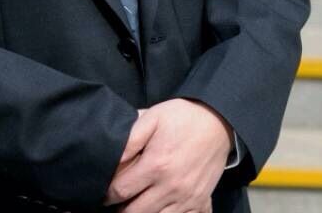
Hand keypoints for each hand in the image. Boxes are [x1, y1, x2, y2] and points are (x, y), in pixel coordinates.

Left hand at [103, 98, 232, 211]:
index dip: (108, 194)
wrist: (217, 122)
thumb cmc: (181, 117)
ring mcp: (187, 198)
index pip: (121, 191)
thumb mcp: (152, 117)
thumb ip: (130, 139)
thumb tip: (112, 159)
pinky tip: (159, 208)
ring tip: (136, 204)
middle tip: (118, 201)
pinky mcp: (200, 203)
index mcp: (156, 165)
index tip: (105, 192)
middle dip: (122, 209)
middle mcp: (171, 187)